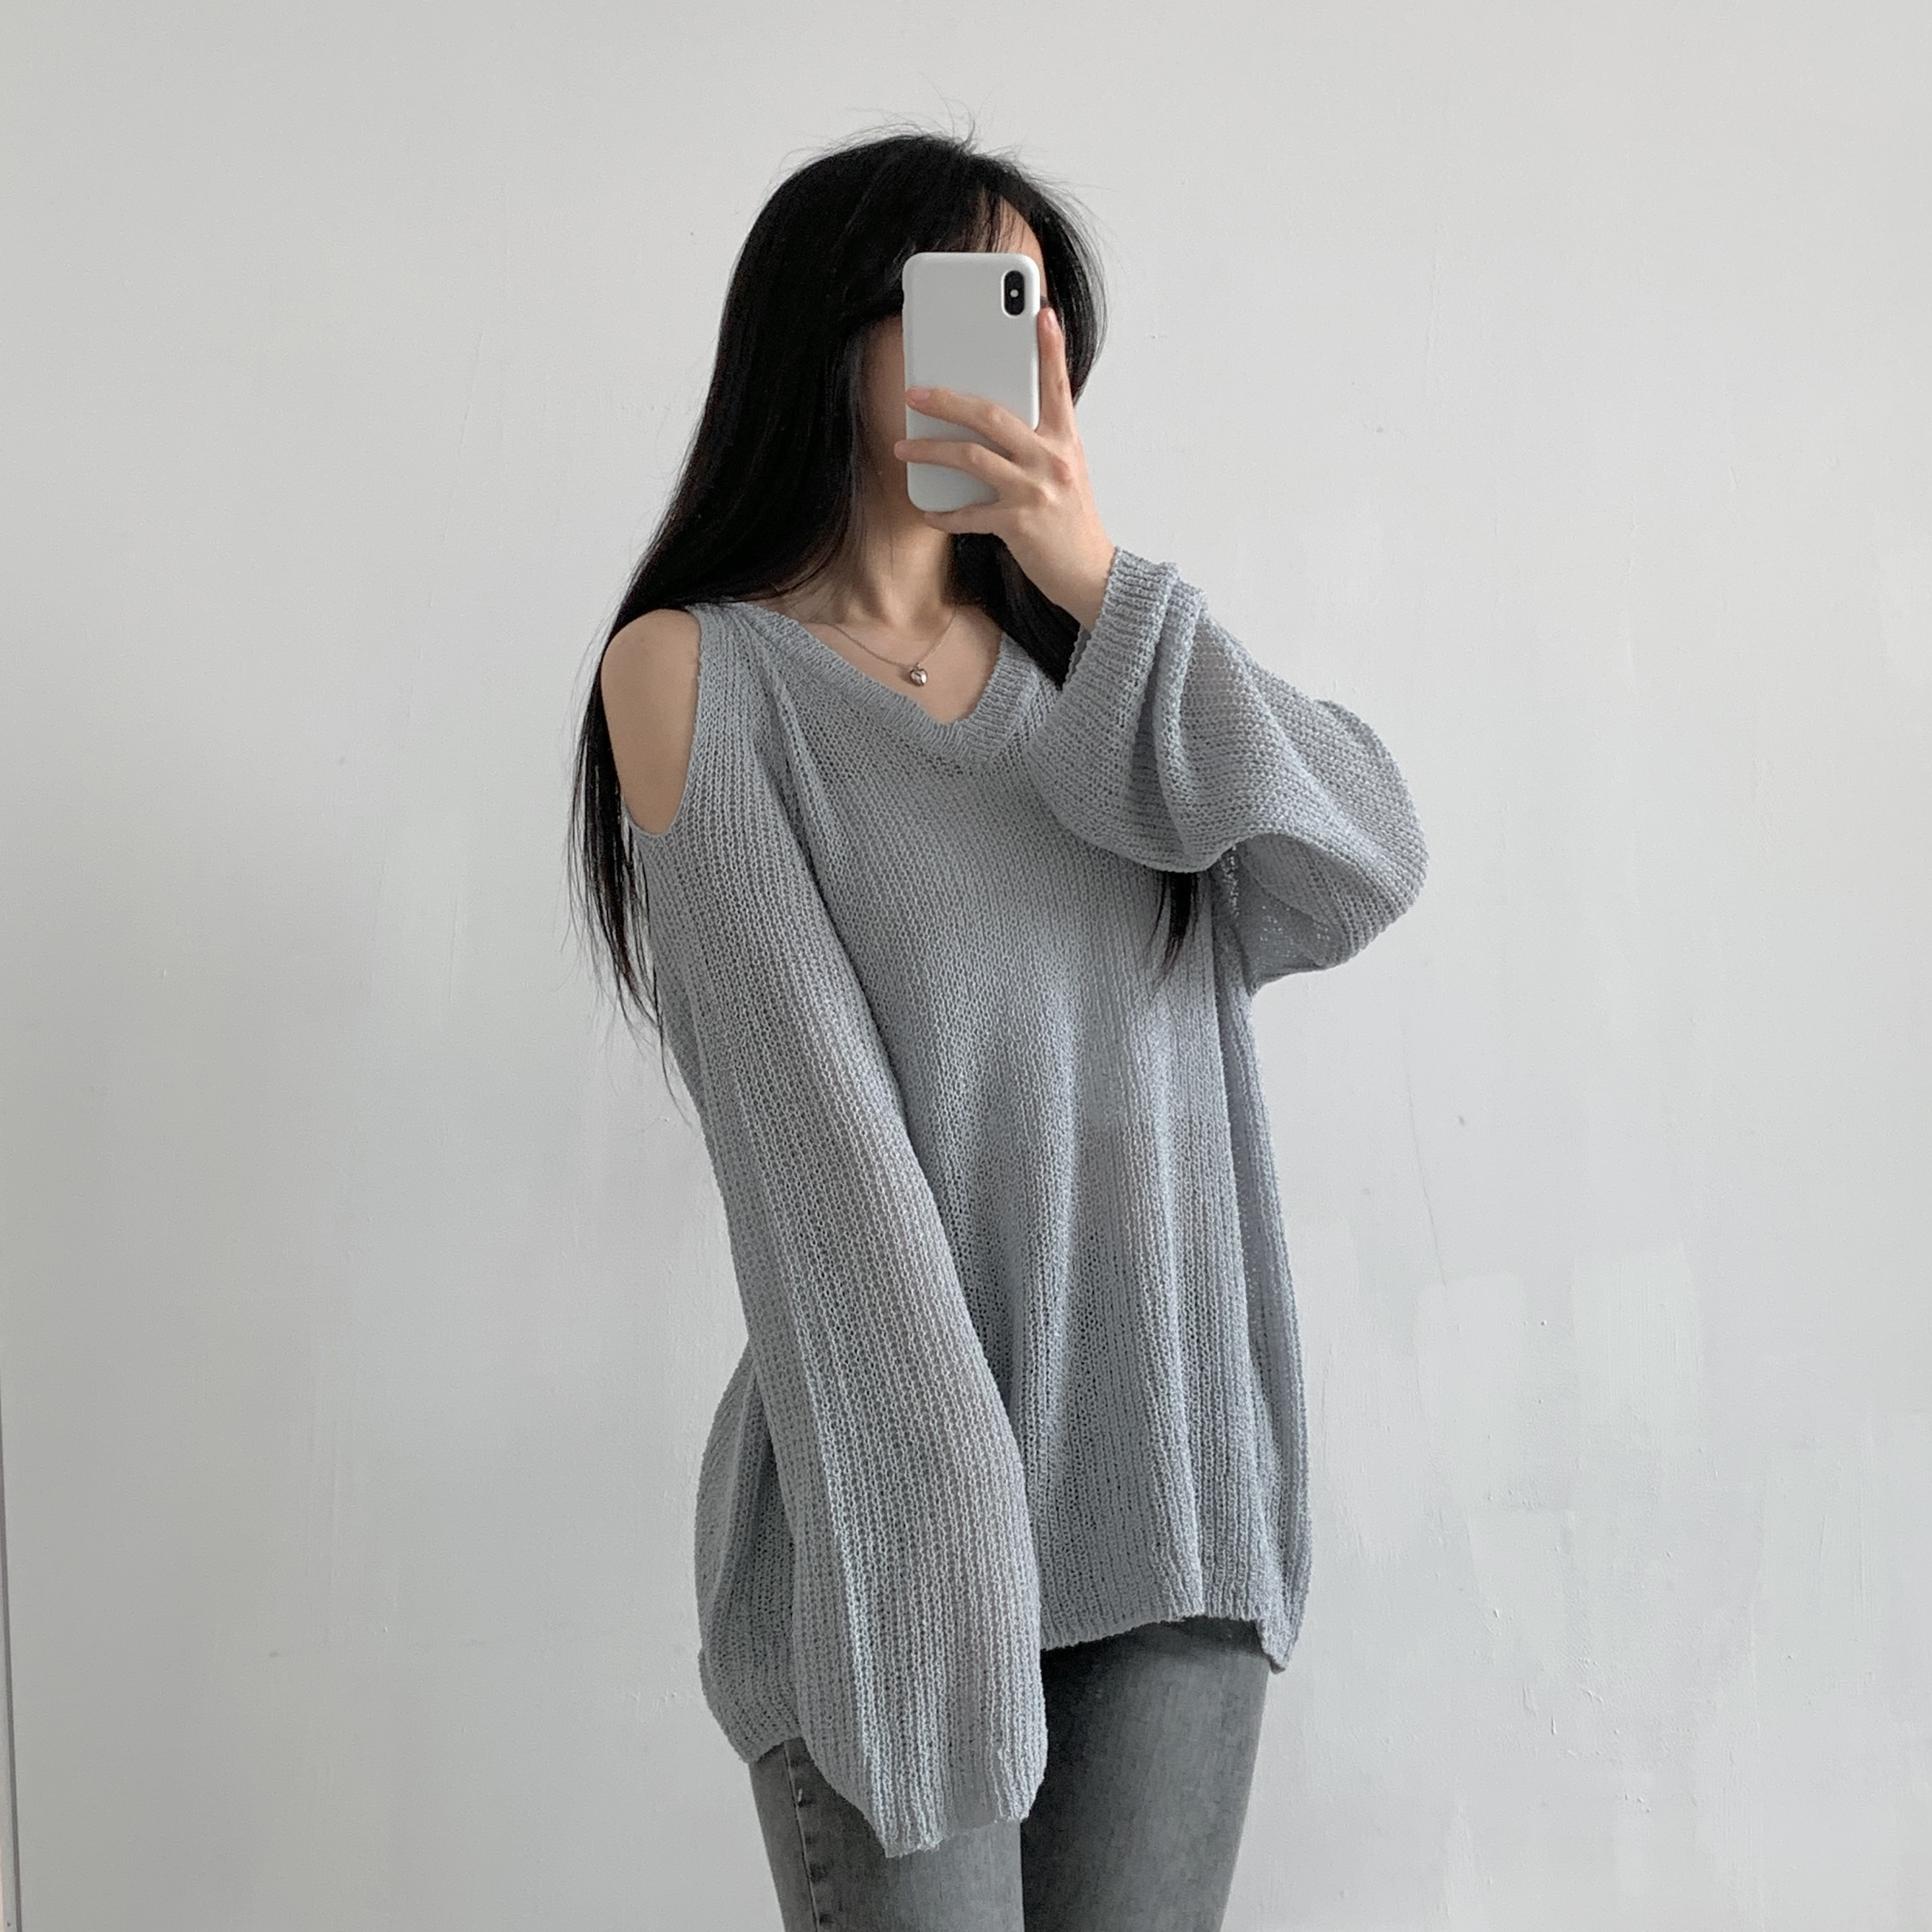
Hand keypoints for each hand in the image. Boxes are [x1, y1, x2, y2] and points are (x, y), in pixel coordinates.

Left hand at [893, 305, 1115, 630]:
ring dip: (930, 451)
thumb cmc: (1072, 520)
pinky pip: (968, 513)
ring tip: (903, 449)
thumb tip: (994, 421)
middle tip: (914, 395)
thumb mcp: (1067, 470)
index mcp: (1066, 440)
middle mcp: (1051, 459)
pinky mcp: (1018, 524)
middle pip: (991, 415)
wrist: (1091, 573)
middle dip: (946, 401)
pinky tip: (928, 510)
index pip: (1058, 385)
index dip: (1050, 348)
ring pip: (971, 457)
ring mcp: (1034, 491)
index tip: (1041, 314)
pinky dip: (944, 513)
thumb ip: (1040, 441)